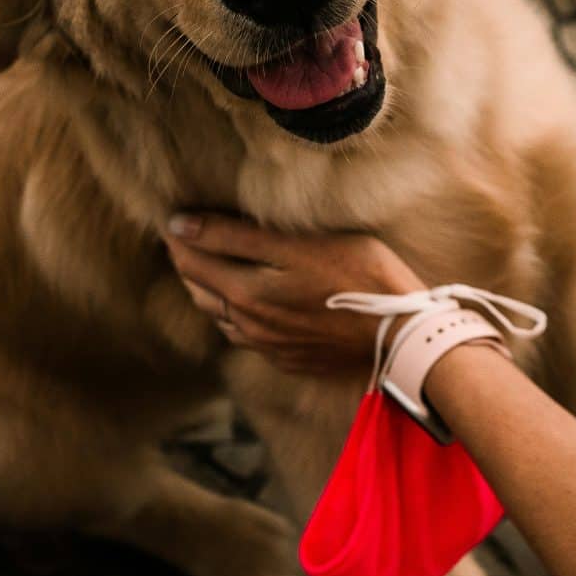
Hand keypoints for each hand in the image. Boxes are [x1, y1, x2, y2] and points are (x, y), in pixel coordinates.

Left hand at [163, 212, 425, 375]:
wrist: (402, 334)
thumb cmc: (358, 276)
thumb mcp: (298, 243)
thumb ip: (235, 235)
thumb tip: (179, 225)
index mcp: (244, 293)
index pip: (190, 261)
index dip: (179, 236)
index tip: (174, 216)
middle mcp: (248, 325)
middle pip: (200, 291)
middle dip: (189, 262)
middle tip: (188, 237)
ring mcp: (270, 346)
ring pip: (222, 317)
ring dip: (211, 291)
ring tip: (214, 266)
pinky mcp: (291, 359)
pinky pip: (249, 336)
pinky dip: (239, 314)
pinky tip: (253, 303)